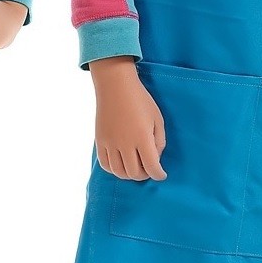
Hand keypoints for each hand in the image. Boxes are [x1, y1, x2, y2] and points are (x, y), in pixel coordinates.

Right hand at [91, 57, 166, 180]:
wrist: (115, 87)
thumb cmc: (140, 100)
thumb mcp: (157, 119)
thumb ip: (159, 141)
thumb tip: (155, 158)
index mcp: (142, 137)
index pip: (152, 167)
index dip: (159, 175)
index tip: (161, 174)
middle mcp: (125, 143)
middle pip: (134, 173)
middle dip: (145, 175)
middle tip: (149, 170)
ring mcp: (110, 143)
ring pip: (119, 172)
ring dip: (129, 174)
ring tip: (135, 168)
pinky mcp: (100, 141)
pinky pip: (105, 164)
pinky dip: (114, 170)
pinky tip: (121, 165)